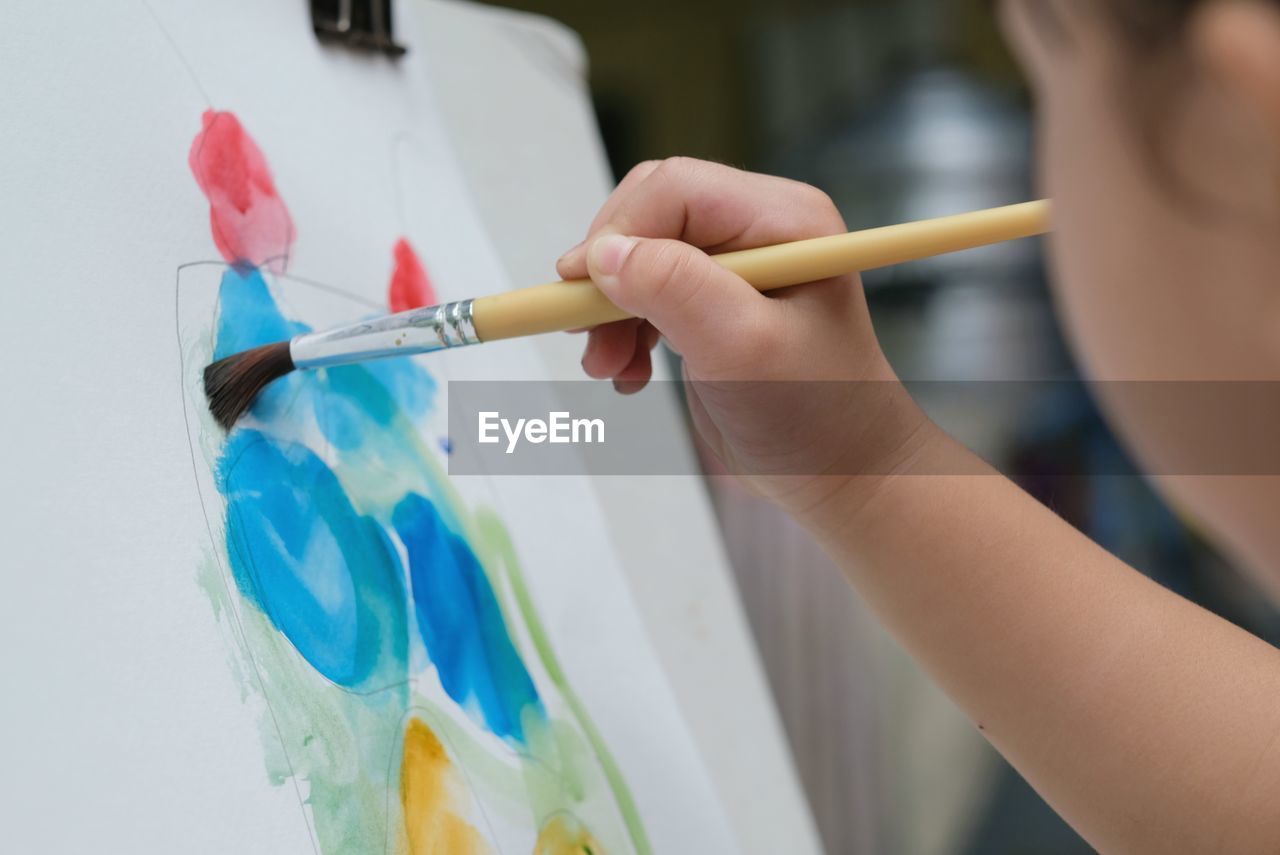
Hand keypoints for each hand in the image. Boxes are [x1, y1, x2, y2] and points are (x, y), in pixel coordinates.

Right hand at [556, 157, 934, 519]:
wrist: (841, 474)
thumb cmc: (814, 415)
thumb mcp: (742, 350)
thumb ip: (675, 290)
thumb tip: (604, 255)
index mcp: (784, 220)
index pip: (676, 189)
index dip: (620, 230)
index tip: (582, 288)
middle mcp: (761, 230)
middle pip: (651, 215)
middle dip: (610, 274)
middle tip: (587, 334)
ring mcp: (737, 266)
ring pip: (641, 255)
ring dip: (611, 309)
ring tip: (609, 367)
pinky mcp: (715, 302)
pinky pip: (649, 291)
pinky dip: (626, 329)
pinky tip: (630, 371)